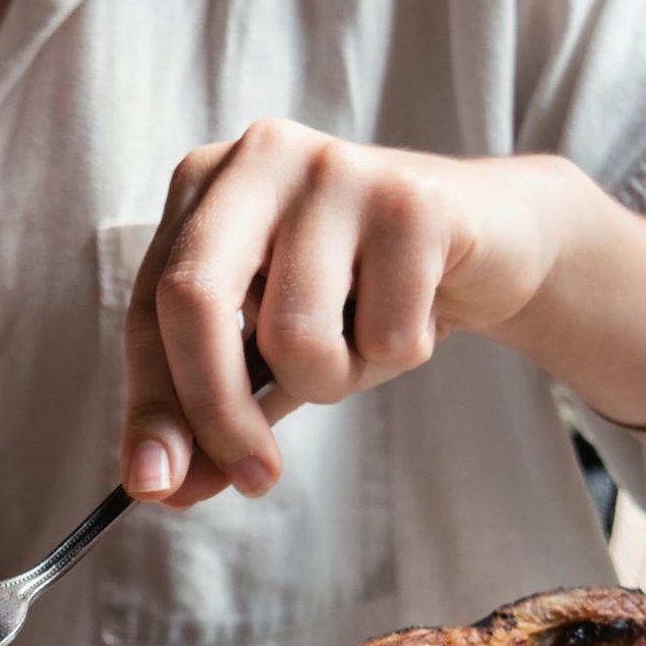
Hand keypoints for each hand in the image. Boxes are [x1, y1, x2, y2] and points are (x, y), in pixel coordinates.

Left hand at [122, 118, 575, 506]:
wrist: (496, 242)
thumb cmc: (361, 297)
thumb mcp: (271, 354)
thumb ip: (210, 412)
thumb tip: (159, 486)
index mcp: (201, 187)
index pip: (149, 309)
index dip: (151, 405)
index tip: (154, 487)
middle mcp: (257, 158)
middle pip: (194, 299)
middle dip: (217, 411)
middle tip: (253, 478)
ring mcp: (334, 167)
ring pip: (295, 335)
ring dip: (334, 379)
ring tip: (366, 339)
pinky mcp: (412, 198)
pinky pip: (383, 336)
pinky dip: (401, 353)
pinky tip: (421, 309)